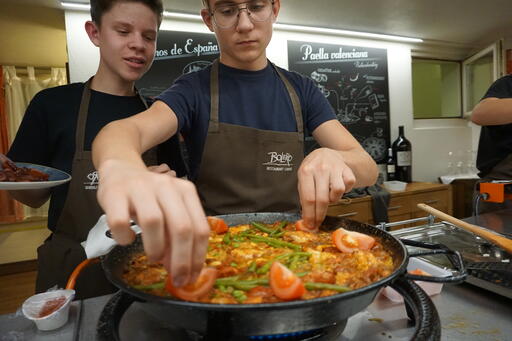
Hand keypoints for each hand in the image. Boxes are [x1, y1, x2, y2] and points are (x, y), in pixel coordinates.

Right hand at [96, 159, 209, 286]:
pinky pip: (120, 221)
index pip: (199, 227)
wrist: (121, 170)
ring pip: (153, 221)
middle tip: (176, 278)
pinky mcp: (115, 194)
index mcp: (186, 191)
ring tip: (154, 258)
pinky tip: (128, 240)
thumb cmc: (150, 196)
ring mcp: (140, 188)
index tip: (192, 277)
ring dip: (155, 248)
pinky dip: (124, 237)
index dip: (197, 257)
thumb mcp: (170, 208)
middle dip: (181, 259)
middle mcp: (166, 187)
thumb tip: (182, 268)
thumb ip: (178, 233)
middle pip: (181, 226)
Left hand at [297, 148, 355, 228]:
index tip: (310, 225)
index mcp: (306, 171)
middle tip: (318, 223)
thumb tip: (306, 218)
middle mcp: (320, 168)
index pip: (308, 198)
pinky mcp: (346, 169)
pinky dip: (344, 191)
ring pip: (337, 192)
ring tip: (328, 195)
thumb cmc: (313, 169)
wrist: (327, 154)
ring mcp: (335, 167)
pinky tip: (336, 187)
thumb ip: (304, 196)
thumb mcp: (303, 178)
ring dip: (333, 199)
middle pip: (322, 199)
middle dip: (319, 215)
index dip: (309, 215)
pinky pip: (347, 186)